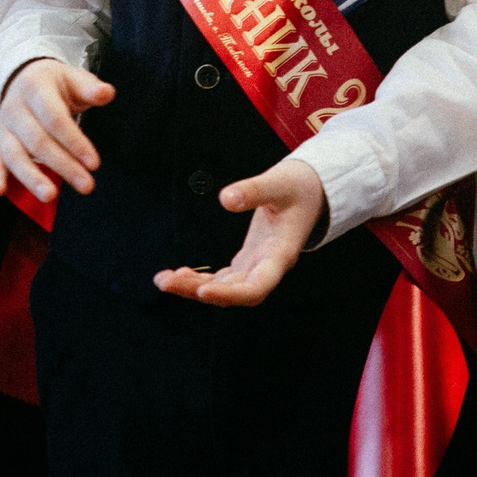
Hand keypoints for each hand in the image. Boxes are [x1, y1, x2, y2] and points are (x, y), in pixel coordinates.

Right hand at [0, 58, 115, 202]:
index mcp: (35, 87)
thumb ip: (89, 88)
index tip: (94, 163)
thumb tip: (107, 93)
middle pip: (38, 141)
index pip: (55, 119)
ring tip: (51, 195)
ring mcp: (3, 126)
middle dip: (63, 165)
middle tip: (87, 186)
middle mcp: (14, 108)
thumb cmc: (55, 84)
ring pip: (14, 155)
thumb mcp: (72, 78)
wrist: (23, 79)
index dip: (74, 142)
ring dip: (32, 177)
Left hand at [153, 160, 327, 306]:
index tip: (202, 291)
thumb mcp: (279, 182)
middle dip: (199, 291)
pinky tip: (180, 272)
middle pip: (234, 292)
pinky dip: (202, 279)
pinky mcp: (249, 259)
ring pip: (225, 287)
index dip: (230, 294)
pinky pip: (224, 278)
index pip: (257, 287)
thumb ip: (254, 190)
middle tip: (166, 282)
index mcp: (280, 254)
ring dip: (194, 287)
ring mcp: (258, 265)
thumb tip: (226, 199)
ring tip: (164, 279)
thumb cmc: (298, 186)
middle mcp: (269, 267)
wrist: (312, 191)